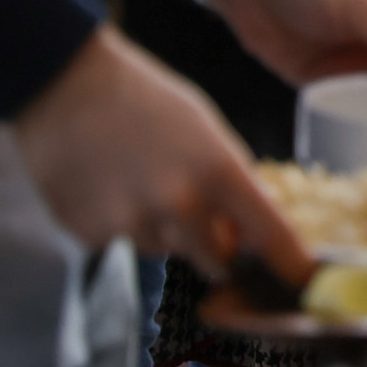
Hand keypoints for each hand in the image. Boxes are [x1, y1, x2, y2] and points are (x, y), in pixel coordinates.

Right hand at [13, 26, 308, 281]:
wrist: (63, 84)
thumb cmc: (142, 97)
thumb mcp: (205, 126)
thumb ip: (230, 178)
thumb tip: (248, 227)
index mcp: (217, 171)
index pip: (271, 235)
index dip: (291, 264)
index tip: (303, 282)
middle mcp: (179, 207)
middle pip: (217, 260)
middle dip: (215, 244)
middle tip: (195, 206)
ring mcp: (133, 226)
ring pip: (167, 250)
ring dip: (163, 230)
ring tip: (138, 178)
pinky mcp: (92, 237)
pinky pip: (123, 245)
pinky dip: (121, 225)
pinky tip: (106, 185)